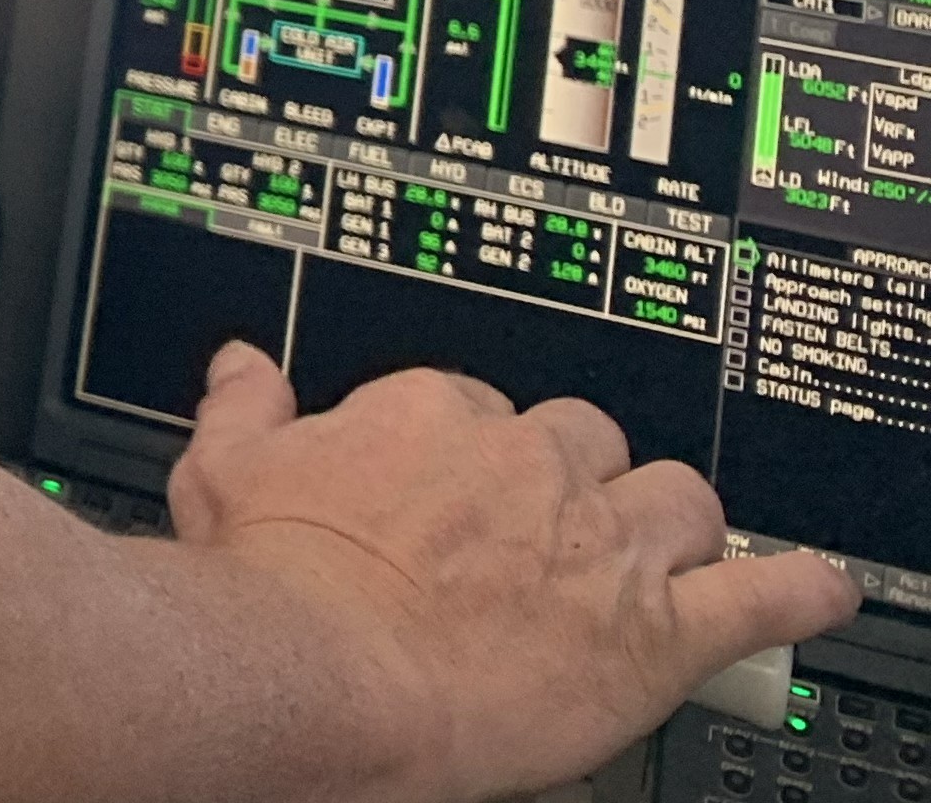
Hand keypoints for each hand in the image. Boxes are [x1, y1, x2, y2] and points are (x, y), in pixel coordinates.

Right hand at [166, 341, 856, 802]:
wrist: (318, 676)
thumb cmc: (270, 583)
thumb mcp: (224, 469)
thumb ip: (244, 407)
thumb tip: (242, 365)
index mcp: (433, 416)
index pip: (482, 413)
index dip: (476, 461)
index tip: (462, 498)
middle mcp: (531, 464)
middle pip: (588, 444)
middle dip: (578, 483)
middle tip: (550, 536)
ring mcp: (601, 543)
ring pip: (679, 502)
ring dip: (673, 527)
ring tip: (662, 561)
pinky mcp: (656, 630)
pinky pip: (760, 596)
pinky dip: (801, 593)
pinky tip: (817, 592)